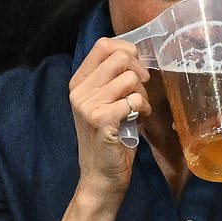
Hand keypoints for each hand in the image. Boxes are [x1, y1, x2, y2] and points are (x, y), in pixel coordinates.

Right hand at [69, 38, 150, 201]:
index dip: (127, 49)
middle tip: (140, 91)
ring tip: (138, 109)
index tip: (136, 68)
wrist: (101, 175)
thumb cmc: (109, 138)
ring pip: (130, 77)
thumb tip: (137, 56)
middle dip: (140, 71)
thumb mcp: (105, 102)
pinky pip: (134, 99)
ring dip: (142, 93)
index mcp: (78, 82)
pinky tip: (139, 119)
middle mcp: (79, 90)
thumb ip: (113, 79)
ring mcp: (87, 104)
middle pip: (120, 56)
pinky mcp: (101, 119)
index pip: (103, 45)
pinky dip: (143, 107)